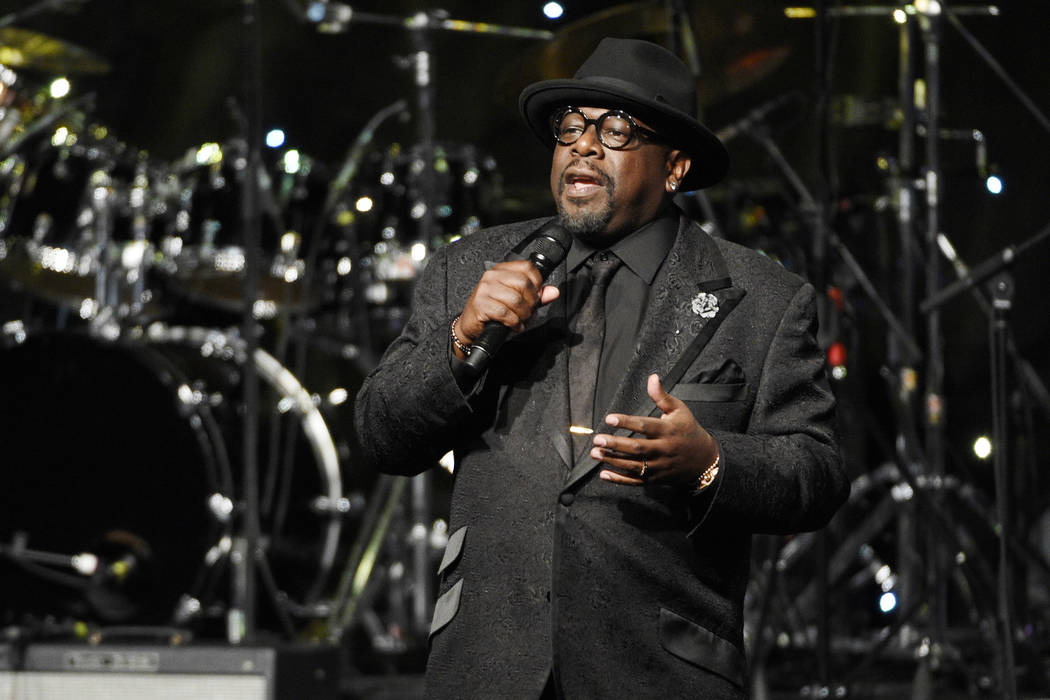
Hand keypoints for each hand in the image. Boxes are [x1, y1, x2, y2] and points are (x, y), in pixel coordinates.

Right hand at [455, 260, 559, 355]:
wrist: (470, 325)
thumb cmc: (492, 311)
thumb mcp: (515, 300)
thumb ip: (535, 295)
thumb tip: (553, 292)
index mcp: (501, 270)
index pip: (527, 267)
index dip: (537, 283)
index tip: (536, 296)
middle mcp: (491, 276)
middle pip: (523, 283)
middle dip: (531, 302)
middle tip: (529, 312)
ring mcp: (484, 289)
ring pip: (515, 300)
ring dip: (523, 314)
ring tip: (522, 320)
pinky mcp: (480, 304)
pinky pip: (505, 313)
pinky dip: (514, 323)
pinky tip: (514, 326)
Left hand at [594, 373, 717, 486]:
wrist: (704, 460)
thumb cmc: (688, 430)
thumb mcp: (679, 410)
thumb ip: (662, 396)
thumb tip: (652, 377)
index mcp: (668, 430)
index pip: (645, 426)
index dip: (626, 422)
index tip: (609, 419)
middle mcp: (663, 449)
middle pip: (637, 448)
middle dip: (615, 444)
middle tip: (597, 439)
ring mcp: (659, 466)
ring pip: (634, 466)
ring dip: (613, 460)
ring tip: (595, 453)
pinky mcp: (656, 479)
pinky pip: (635, 481)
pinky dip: (619, 480)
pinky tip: (603, 474)